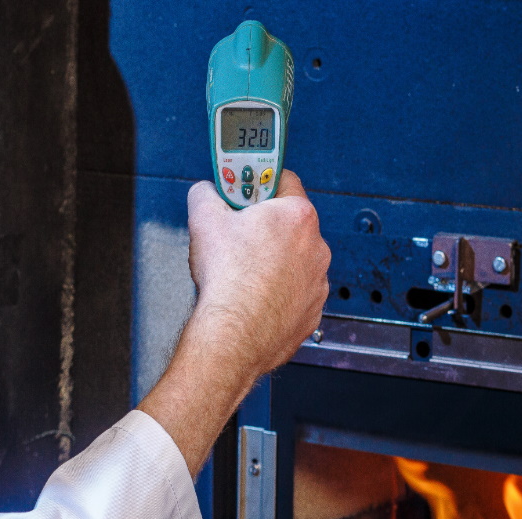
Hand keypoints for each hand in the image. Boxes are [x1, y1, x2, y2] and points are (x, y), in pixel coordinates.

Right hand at [139, 170, 330, 471]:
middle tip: (239, 234)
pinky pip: (297, 293)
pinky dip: (280, 293)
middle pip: (291, 224)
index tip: (247, 190)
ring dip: (276, 262)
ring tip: (245, 272)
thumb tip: (205, 191)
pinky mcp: (313, 311)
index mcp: (297, 216)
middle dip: (267, 227)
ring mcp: (318, 281)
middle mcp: (317, 247)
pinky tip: (256, 297)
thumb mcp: (203, 218)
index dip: (260, 184)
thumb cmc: (228, 280)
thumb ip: (206, 194)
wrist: (234, 334)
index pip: (285, 181)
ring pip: (296, 261)